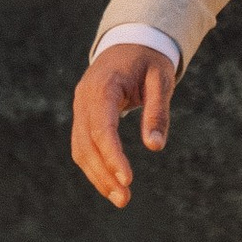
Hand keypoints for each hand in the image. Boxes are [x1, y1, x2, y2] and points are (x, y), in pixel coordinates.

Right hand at [71, 40, 175, 208]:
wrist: (129, 41)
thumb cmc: (149, 59)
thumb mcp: (161, 79)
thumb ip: (158, 111)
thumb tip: (155, 147)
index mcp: (103, 86)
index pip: (103, 127)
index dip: (113, 155)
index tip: (127, 179)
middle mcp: (84, 99)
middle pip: (87, 144)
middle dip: (104, 174)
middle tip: (125, 199)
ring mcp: (80, 108)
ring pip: (80, 149)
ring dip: (97, 176)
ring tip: (120, 198)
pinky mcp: (83, 116)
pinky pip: (83, 145)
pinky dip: (94, 166)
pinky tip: (110, 184)